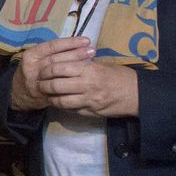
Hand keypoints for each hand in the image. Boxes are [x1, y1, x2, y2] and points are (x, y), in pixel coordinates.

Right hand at [9, 36, 91, 111]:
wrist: (20, 92)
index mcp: (31, 55)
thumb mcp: (36, 58)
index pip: (52, 46)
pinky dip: (72, 80)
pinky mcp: (44, 93)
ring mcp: (38, 81)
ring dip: (76, 65)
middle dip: (76, 53)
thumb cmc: (33, 71)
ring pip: (59, 71)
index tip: (86, 40)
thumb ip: (51, 53)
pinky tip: (83, 76)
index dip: (70, 43)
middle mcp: (33, 67)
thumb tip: (76, 44)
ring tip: (92, 61)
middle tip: (92, 50)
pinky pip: (60, 86)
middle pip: (57, 58)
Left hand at [22, 39, 139, 117]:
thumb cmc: (119, 76)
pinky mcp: (91, 112)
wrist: (137, 94)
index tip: (41, 70)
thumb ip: (82, 64)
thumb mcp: (100, 65)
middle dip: (44, 85)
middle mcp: (87, 85)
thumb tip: (64, 62)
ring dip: (51, 98)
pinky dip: (62, 106)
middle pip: (56, 85)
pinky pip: (72, 110)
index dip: (47, 70)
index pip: (59, 68)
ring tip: (47, 95)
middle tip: (39, 84)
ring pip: (62, 101)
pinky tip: (59, 103)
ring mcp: (89, 100)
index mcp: (88, 69)